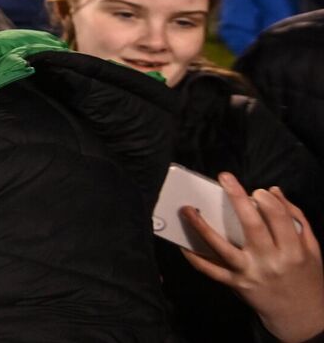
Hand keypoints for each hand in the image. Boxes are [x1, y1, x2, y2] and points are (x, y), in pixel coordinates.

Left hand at [181, 172, 323, 341]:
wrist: (302, 316)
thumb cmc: (305, 275)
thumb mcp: (312, 249)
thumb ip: (295, 219)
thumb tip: (274, 191)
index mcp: (293, 250)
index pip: (279, 218)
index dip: (267, 200)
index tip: (256, 190)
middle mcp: (270, 261)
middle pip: (251, 225)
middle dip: (237, 198)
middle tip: (224, 177)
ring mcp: (250, 273)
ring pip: (222, 247)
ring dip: (201, 227)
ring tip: (187, 208)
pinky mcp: (236, 284)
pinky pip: (211, 271)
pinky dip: (195, 258)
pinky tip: (182, 243)